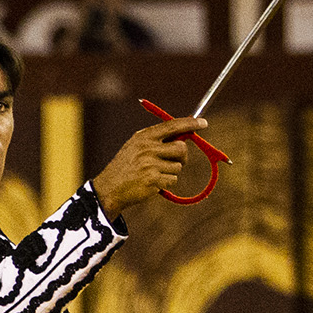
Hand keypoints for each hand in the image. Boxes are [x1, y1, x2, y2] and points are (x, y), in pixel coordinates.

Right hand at [91, 116, 206, 216]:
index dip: (190, 123)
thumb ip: (156, 140)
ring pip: (178, 167)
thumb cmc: (125, 168)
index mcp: (144, 137)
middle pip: (181, 148)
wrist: (108, 189)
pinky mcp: (153, 180)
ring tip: (153, 175)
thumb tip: (184, 137)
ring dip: (170, 173)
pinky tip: (151, 184)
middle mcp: (147, 148)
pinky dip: (165, 184)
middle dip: (182, 157)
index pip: (172, 125)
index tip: (203, 123)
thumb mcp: (136, 147)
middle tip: (177, 161)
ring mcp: (150, 164)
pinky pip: (172, 180)